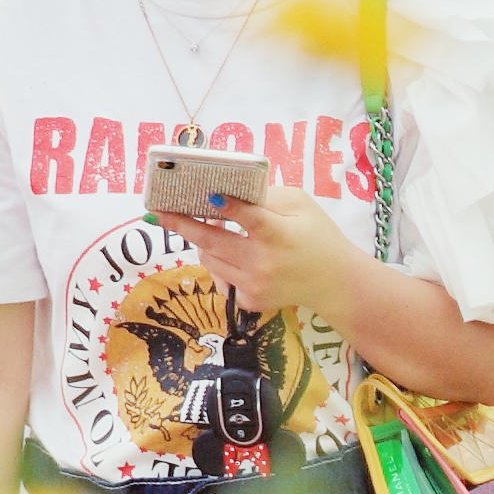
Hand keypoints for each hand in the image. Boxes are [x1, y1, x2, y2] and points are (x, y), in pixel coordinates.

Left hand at [159, 188, 356, 323]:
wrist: (334, 283)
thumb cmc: (318, 236)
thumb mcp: (301, 205)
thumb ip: (266, 197)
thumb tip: (227, 192)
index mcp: (279, 235)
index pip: (249, 218)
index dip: (229, 206)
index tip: (209, 195)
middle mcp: (263, 263)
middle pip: (213, 241)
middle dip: (182, 224)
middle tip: (159, 212)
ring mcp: (254, 285)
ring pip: (209, 258)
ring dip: (204, 241)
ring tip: (205, 226)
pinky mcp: (250, 301)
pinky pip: (220, 277)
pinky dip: (220, 262)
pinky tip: (232, 254)